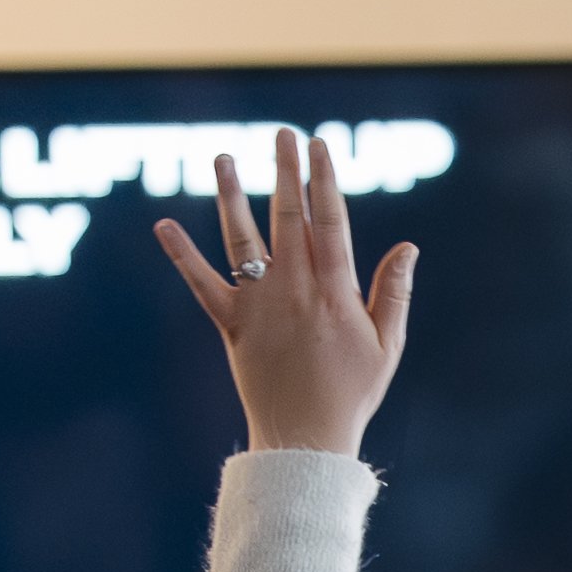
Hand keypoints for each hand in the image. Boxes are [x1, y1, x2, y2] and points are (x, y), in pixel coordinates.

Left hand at [156, 128, 416, 455]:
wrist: (304, 438)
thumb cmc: (352, 393)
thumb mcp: (388, 345)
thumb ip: (394, 293)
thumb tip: (408, 247)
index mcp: (335, 291)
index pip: (329, 221)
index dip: (324, 180)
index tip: (320, 146)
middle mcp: (293, 290)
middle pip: (287, 216)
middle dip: (285, 171)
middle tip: (283, 133)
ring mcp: (259, 305)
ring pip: (242, 239)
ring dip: (231, 195)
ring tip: (222, 159)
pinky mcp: (232, 324)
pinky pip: (202, 284)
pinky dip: (181, 256)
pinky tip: (163, 225)